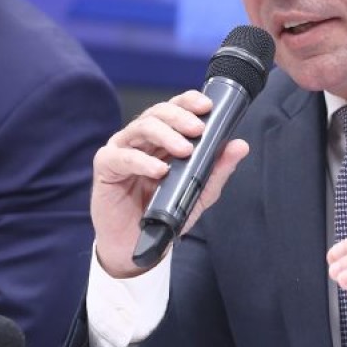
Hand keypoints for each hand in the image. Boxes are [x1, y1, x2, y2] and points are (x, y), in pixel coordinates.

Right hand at [91, 90, 248, 277]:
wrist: (138, 244)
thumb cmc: (164, 211)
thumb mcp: (199, 191)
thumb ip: (218, 168)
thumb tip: (240, 145)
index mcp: (163, 137)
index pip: (175, 108)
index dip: (189, 102)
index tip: (208, 107)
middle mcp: (142, 138)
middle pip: (158, 112)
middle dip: (180, 117)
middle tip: (198, 130)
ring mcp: (122, 149)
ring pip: (141, 128)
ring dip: (165, 135)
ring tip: (184, 150)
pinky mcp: (106, 166)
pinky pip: (123, 157)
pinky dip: (143, 162)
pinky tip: (159, 170)